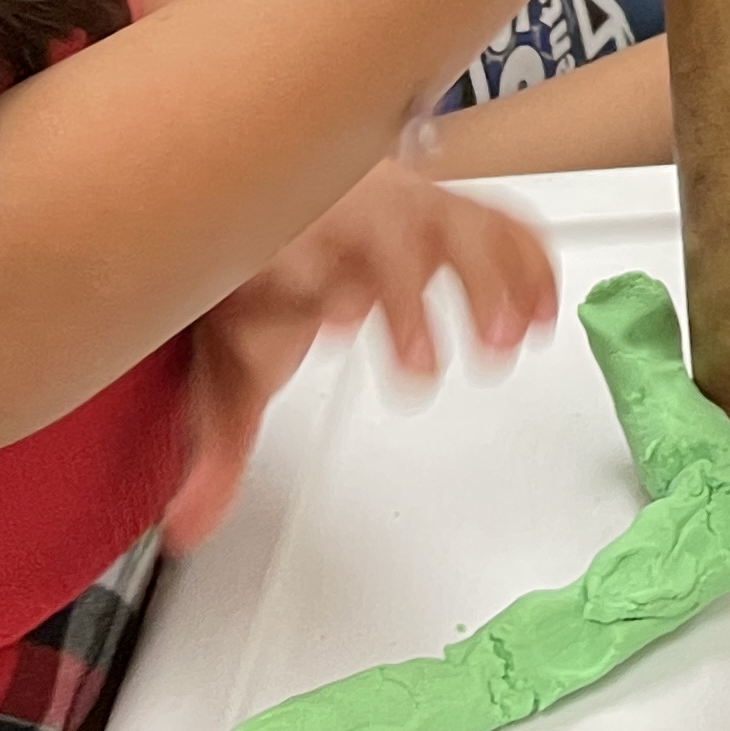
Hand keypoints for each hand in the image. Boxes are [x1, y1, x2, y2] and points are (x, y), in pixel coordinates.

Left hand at [164, 162, 553, 549]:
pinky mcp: (445, 208)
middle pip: (385, 231)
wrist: (275, 226)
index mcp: (283, 251)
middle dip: (411, 291)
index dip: (317, 277)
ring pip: (454, 218)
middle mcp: (347, 218)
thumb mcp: (225, 372)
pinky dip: (527, 261)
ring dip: (489, 275)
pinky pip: (498, 219)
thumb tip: (187, 525)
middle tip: (429, 360)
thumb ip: (215, 451)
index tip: (341, 321)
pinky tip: (541, 311)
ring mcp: (402, 205)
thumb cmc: (254, 294)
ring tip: (508, 340)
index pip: (298, 254)